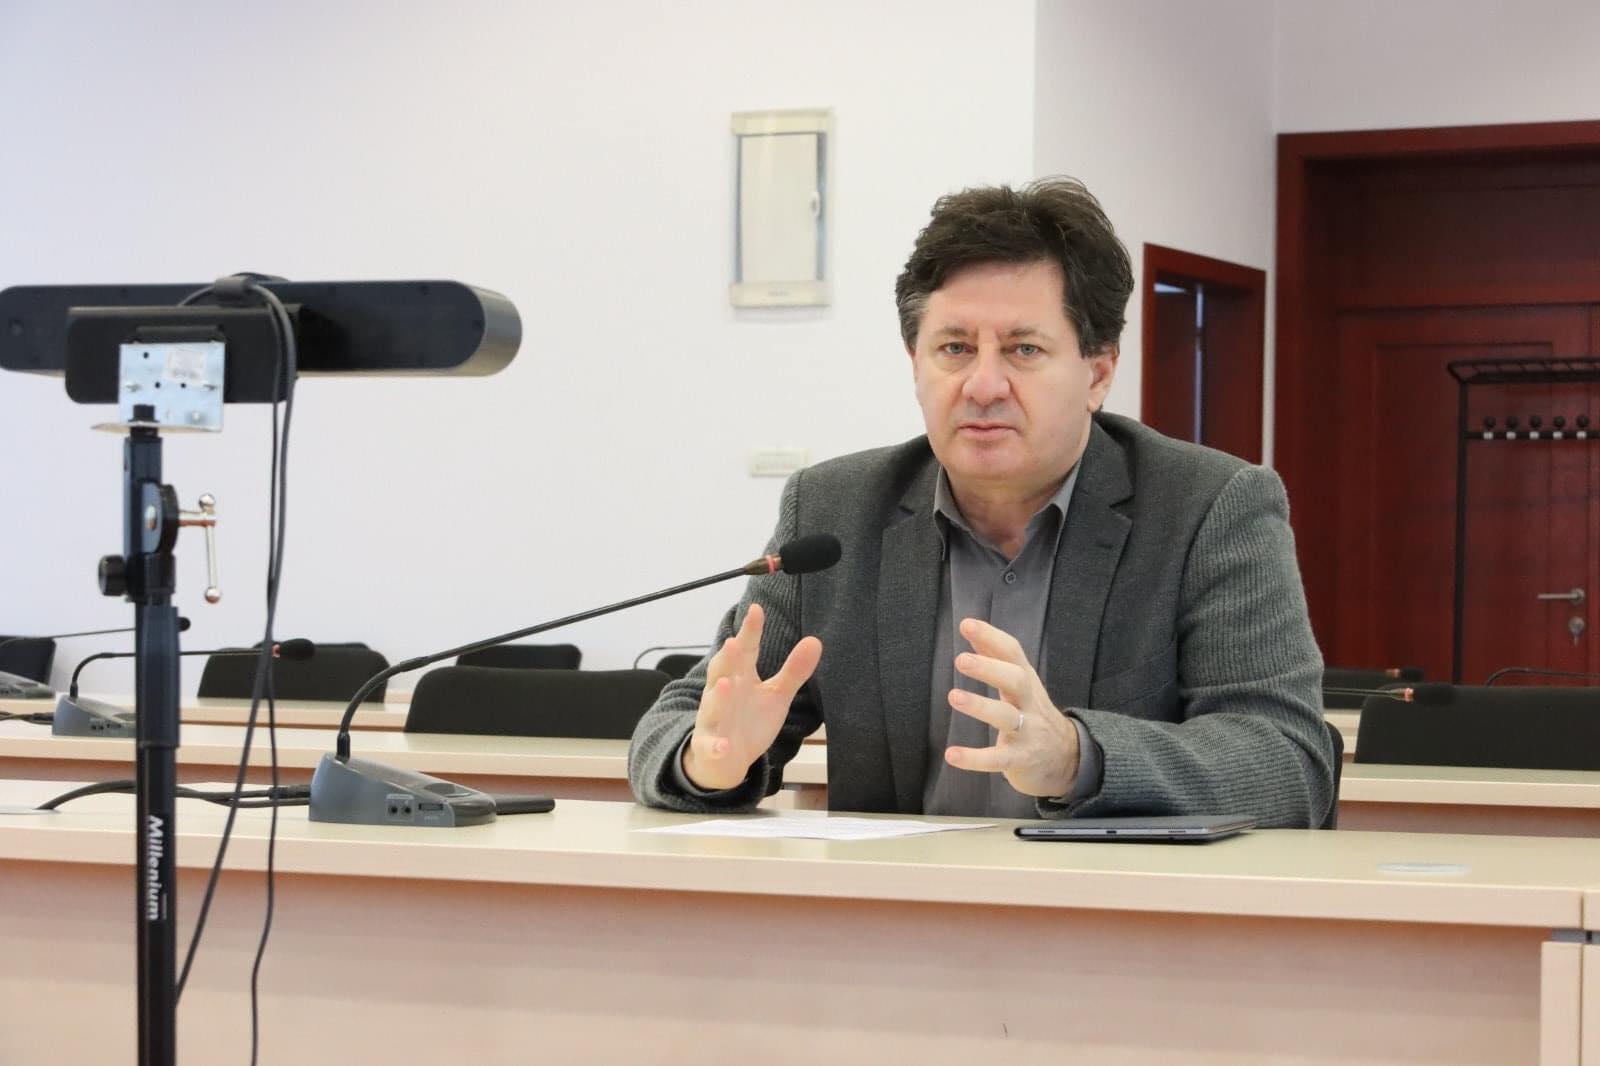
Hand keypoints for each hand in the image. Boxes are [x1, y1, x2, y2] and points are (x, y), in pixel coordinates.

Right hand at [682, 602, 821, 790]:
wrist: (726, 758)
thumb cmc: (750, 720)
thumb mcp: (776, 695)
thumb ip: (793, 671)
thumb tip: (816, 640)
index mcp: (739, 677)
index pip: (744, 651)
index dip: (750, 631)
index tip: (756, 609)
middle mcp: (721, 693)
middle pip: (722, 672)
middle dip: (727, 658)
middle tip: (735, 642)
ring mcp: (714, 720)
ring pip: (713, 706)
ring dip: (718, 696)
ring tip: (725, 685)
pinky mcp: (710, 746)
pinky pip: (711, 746)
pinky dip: (715, 746)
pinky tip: (724, 746)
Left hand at [943, 617, 1079, 797]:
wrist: (1067, 758)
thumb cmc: (1034, 714)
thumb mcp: (1020, 683)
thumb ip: (995, 657)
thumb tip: (970, 629)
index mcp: (1025, 681)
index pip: (1012, 652)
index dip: (991, 637)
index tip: (967, 624)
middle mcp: (1028, 703)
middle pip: (1014, 680)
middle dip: (989, 668)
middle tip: (961, 660)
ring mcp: (1026, 731)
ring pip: (1005, 716)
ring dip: (980, 706)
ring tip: (954, 696)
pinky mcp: (1019, 759)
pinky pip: (997, 759)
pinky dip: (974, 758)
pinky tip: (952, 755)